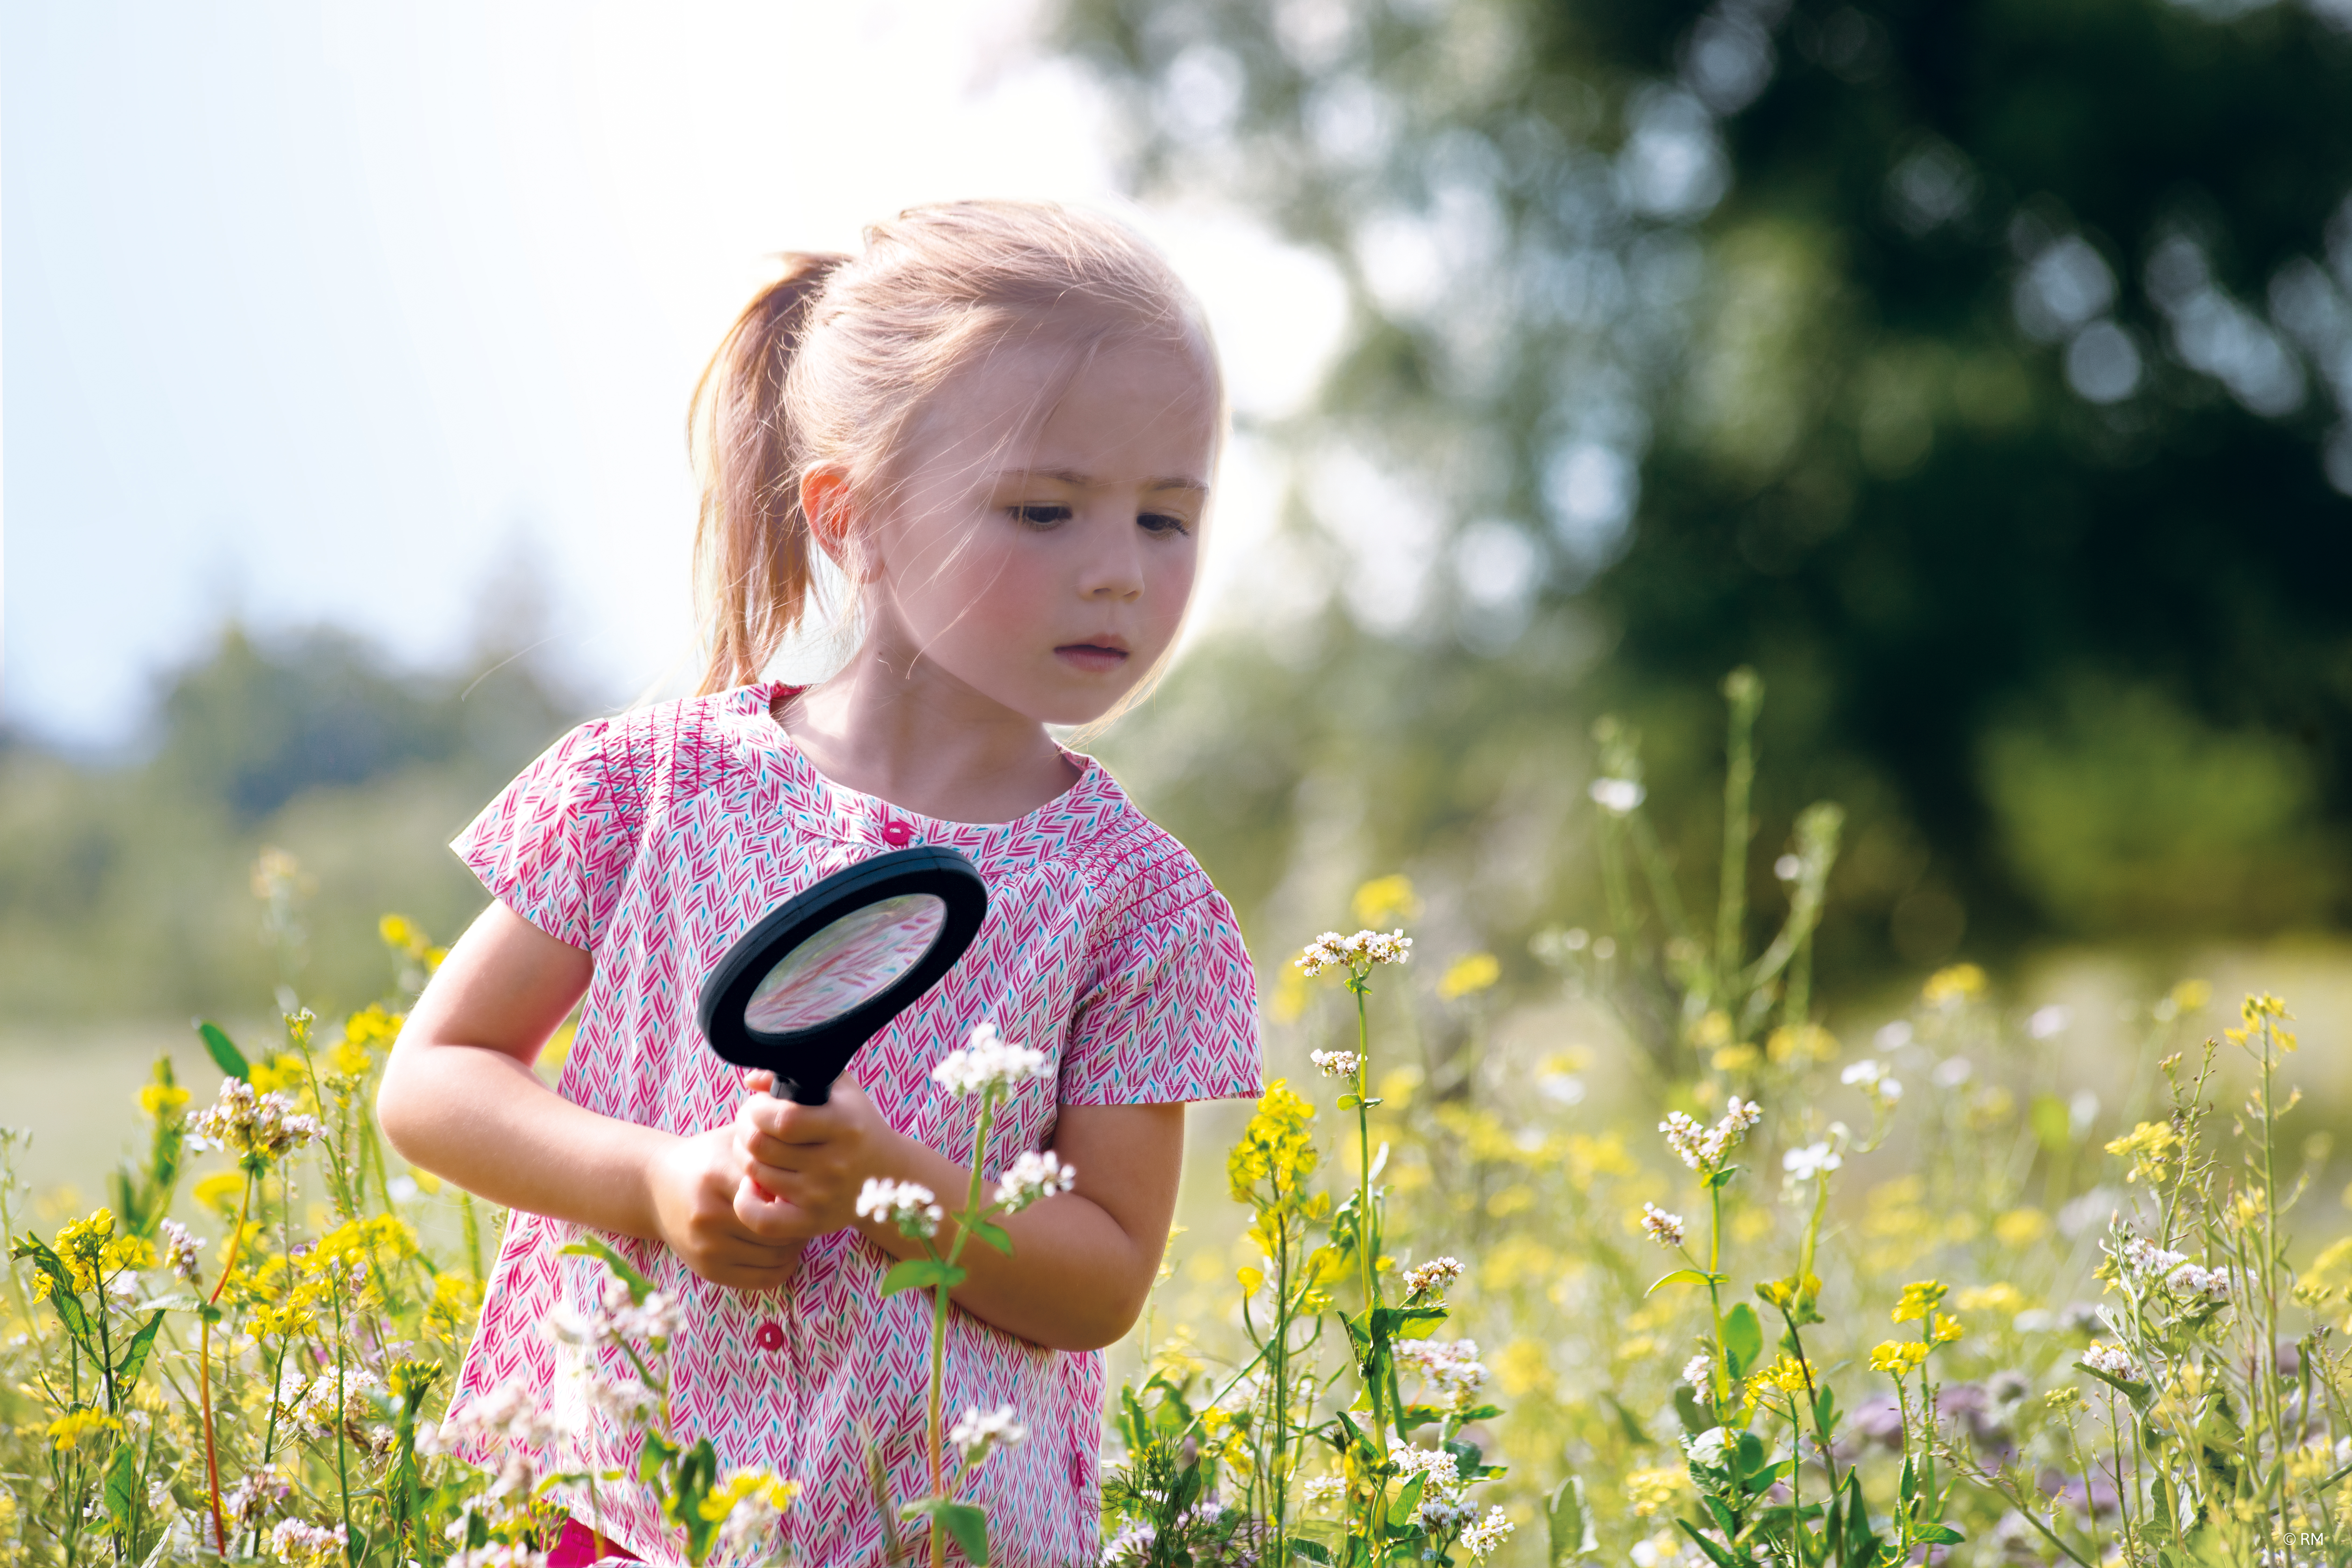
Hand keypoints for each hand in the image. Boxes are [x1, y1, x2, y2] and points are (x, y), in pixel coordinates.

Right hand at [646, 1125, 806, 1290]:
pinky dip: (783, 1266)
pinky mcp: (708, 1270)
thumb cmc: (708, 1158)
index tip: (805, 1186)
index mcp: (716, 1176)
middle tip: (811, 1210)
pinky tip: (784, 1248)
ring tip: (798, 1226)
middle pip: (780, 1229)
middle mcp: (708, 1215)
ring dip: (796, 1245)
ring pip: (776, 1257)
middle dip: (802, 1221)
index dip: (798, 1193)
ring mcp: (706, 1247)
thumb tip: (809, 1162)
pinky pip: (763, 1279)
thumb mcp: (735, 1141)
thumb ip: (769, 1146)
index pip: (777, 1194)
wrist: (658, 1189)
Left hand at [733, 1071, 897, 1236]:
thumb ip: (796, 1076)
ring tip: (756, 1147)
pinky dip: (746, 1202)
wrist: (890, 1174)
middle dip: (745, 1129)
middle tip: (750, 1124)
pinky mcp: (813, 1223)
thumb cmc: (856, 1124)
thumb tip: (751, 1081)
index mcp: (844, 1126)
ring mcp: (823, 1196)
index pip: (782, 1119)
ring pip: (757, 1174)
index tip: (759, 1106)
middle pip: (761, 1146)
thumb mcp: (839, 1090)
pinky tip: (753, 1185)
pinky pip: (762, 1220)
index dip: (758, 1110)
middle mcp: (835, 1164)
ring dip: (745, 1156)